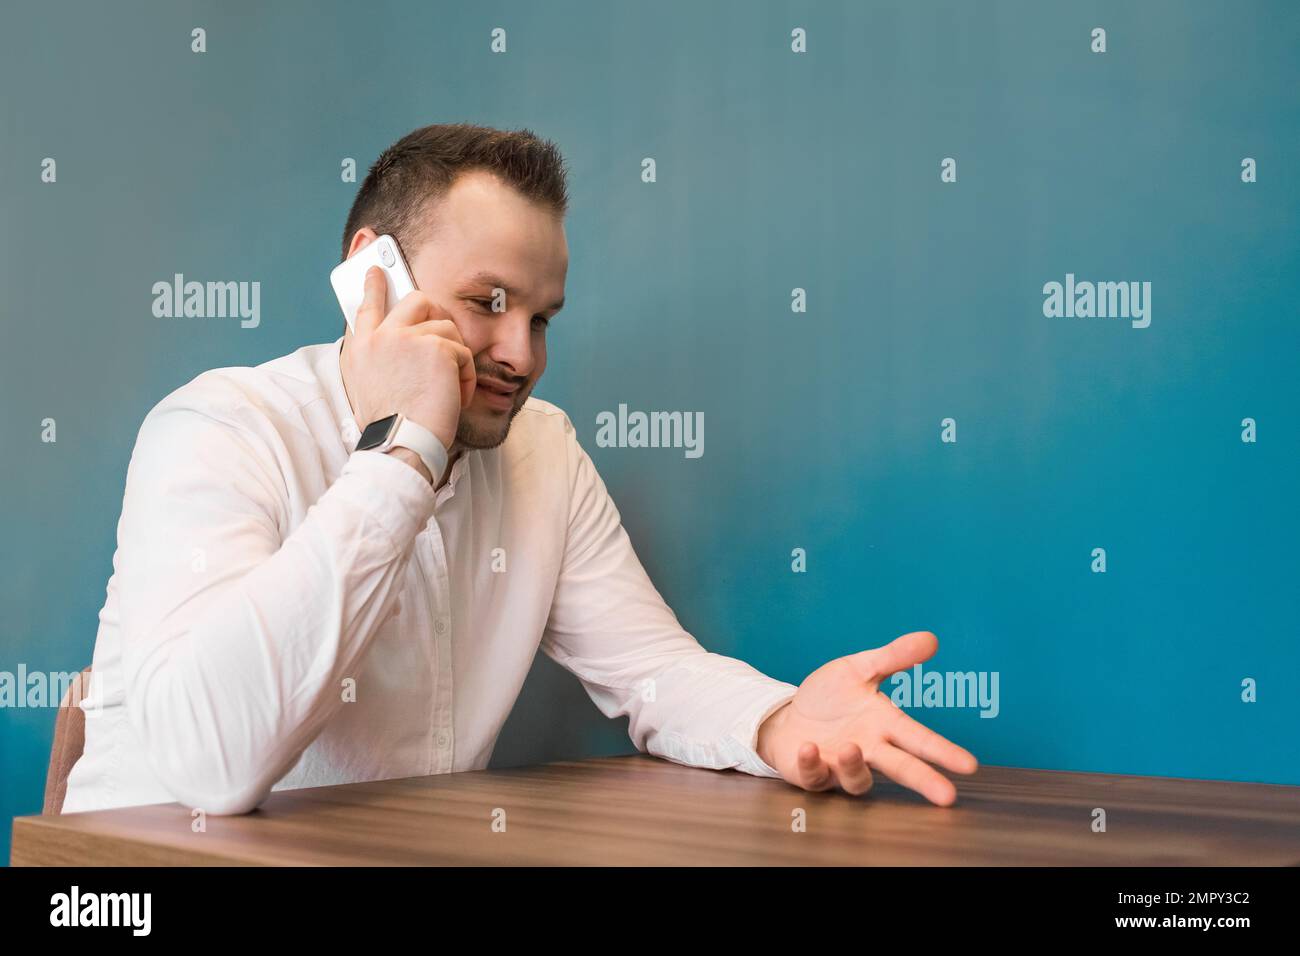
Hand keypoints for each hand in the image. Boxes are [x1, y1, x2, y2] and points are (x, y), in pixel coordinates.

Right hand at [340, 265, 476, 450]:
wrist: (401, 445)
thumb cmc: (392, 428)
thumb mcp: (371, 389)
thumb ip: (380, 361)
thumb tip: (400, 344)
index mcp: (360, 349)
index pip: (366, 307)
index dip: (373, 287)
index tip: (377, 270)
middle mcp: (379, 337)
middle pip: (416, 300)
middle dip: (436, 313)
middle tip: (446, 336)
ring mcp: (406, 338)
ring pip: (446, 327)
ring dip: (455, 358)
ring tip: (450, 389)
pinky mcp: (436, 347)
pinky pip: (462, 351)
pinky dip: (466, 377)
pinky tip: (457, 397)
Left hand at [756, 631, 977, 805]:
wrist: (789, 716)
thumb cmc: (830, 698)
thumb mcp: (859, 670)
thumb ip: (893, 657)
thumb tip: (931, 638)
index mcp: (883, 724)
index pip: (919, 739)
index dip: (943, 752)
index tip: (969, 765)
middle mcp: (869, 749)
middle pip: (901, 768)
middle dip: (923, 780)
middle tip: (947, 796)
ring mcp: (840, 766)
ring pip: (857, 779)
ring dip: (854, 766)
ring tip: (850, 748)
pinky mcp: (811, 773)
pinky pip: (814, 775)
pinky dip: (811, 763)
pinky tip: (808, 747)